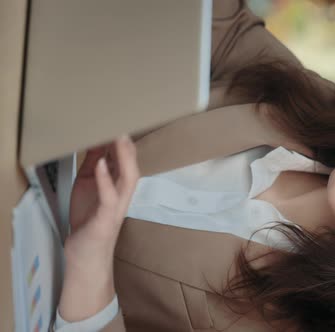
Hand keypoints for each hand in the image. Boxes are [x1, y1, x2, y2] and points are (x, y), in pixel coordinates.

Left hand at [59, 136, 139, 321]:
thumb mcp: (88, 184)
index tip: (120, 116)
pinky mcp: (107, 216)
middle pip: (131, 163)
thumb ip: (92, 164)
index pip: (126, 156)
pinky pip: (109, 195)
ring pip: (128, 177)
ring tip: (118, 137)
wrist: (86, 252)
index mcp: (119, 183)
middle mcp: (124, 192)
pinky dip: (105, 179)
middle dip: (128, 143)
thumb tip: (95, 141)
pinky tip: (101, 164)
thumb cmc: (89, 218)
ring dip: (123, 157)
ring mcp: (118, 204)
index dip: (124, 138)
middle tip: (123, 120)